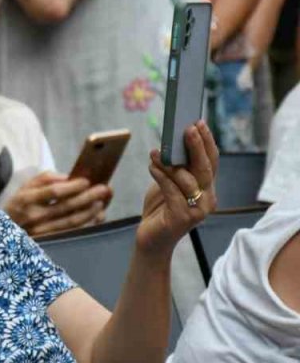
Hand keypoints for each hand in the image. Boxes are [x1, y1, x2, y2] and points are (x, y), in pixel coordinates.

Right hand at [4, 173, 110, 236]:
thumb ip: (44, 178)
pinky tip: (97, 216)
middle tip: (104, 189)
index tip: (87, 181)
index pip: (53, 192)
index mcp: (27, 200)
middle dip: (88, 197)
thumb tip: (67, 177)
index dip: (72, 186)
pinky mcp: (49, 242)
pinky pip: (73, 233)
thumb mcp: (25, 187)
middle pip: (66, 207)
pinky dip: (88, 224)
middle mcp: (34, 217)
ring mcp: (42, 232)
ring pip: (72, 222)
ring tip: (102, 202)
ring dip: (90, 212)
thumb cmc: (19, 205)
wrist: (4, 230)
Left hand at [136, 121, 218, 256]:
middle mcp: (208, 199)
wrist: (151, 239)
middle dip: (196, 146)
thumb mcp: (168, 184)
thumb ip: (174, 168)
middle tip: (187, 128)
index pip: (212, 161)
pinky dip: (161, 177)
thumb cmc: (160, 209)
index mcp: (207, 188)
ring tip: (155, 152)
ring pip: (187, 179)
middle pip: (205, 168)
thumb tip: (171, 143)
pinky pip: (172, 192)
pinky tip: (152, 166)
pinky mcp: (183, 218)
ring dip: (170, 163)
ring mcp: (198, 210)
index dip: (206, 142)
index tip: (198, 123)